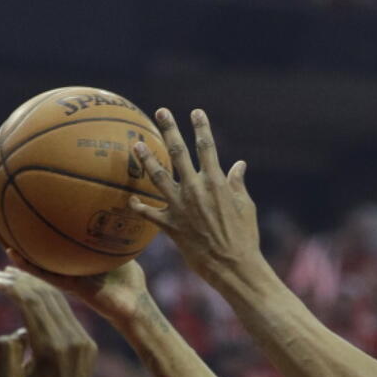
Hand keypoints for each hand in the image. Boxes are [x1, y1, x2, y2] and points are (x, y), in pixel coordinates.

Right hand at [0, 220, 150, 328]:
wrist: (134, 305)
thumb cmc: (130, 280)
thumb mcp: (120, 246)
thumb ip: (112, 229)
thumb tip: (111, 203)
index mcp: (71, 257)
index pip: (46, 239)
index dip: (30, 226)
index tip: (15, 206)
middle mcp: (62, 265)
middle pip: (30, 245)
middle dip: (11, 229)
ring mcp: (62, 275)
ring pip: (29, 258)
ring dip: (8, 242)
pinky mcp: (66, 286)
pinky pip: (42, 273)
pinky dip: (26, 264)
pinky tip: (11, 252)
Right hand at [0, 267, 97, 376]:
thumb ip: (6, 349)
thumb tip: (17, 331)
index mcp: (50, 348)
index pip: (32, 304)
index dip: (13, 287)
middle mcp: (71, 341)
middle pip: (47, 298)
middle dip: (24, 282)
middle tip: (2, 272)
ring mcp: (83, 342)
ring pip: (60, 304)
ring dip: (38, 289)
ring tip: (16, 278)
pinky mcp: (88, 345)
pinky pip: (68, 316)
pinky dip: (51, 304)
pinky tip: (36, 296)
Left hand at [127, 108, 263, 286]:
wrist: (233, 265)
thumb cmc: (244, 236)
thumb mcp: (246, 206)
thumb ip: (238, 183)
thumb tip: (239, 165)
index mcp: (216, 182)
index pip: (207, 147)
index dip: (201, 127)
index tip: (195, 112)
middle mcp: (195, 189)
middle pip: (178, 153)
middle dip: (169, 130)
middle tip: (160, 112)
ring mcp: (180, 207)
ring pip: (158, 176)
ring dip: (146, 159)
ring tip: (136, 144)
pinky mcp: (171, 226)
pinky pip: (149, 213)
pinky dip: (139, 206)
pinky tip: (131, 199)